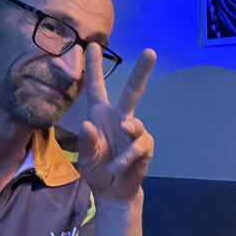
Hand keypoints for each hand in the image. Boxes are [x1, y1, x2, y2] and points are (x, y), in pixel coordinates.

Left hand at [77, 45, 155, 202]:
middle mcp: (119, 118)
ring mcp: (134, 132)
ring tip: (121, 142)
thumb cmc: (96, 169)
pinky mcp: (144, 147)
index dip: (94, 67)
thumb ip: (86, 142)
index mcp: (100, 115)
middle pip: (131, 92)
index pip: (96, 87)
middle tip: (151, 51)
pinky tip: (117, 167)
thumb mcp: (85, 158)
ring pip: (135, 123)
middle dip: (141, 72)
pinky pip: (138, 147)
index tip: (92, 45)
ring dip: (129, 130)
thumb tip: (88, 124)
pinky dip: (126, 158)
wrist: (112, 190)